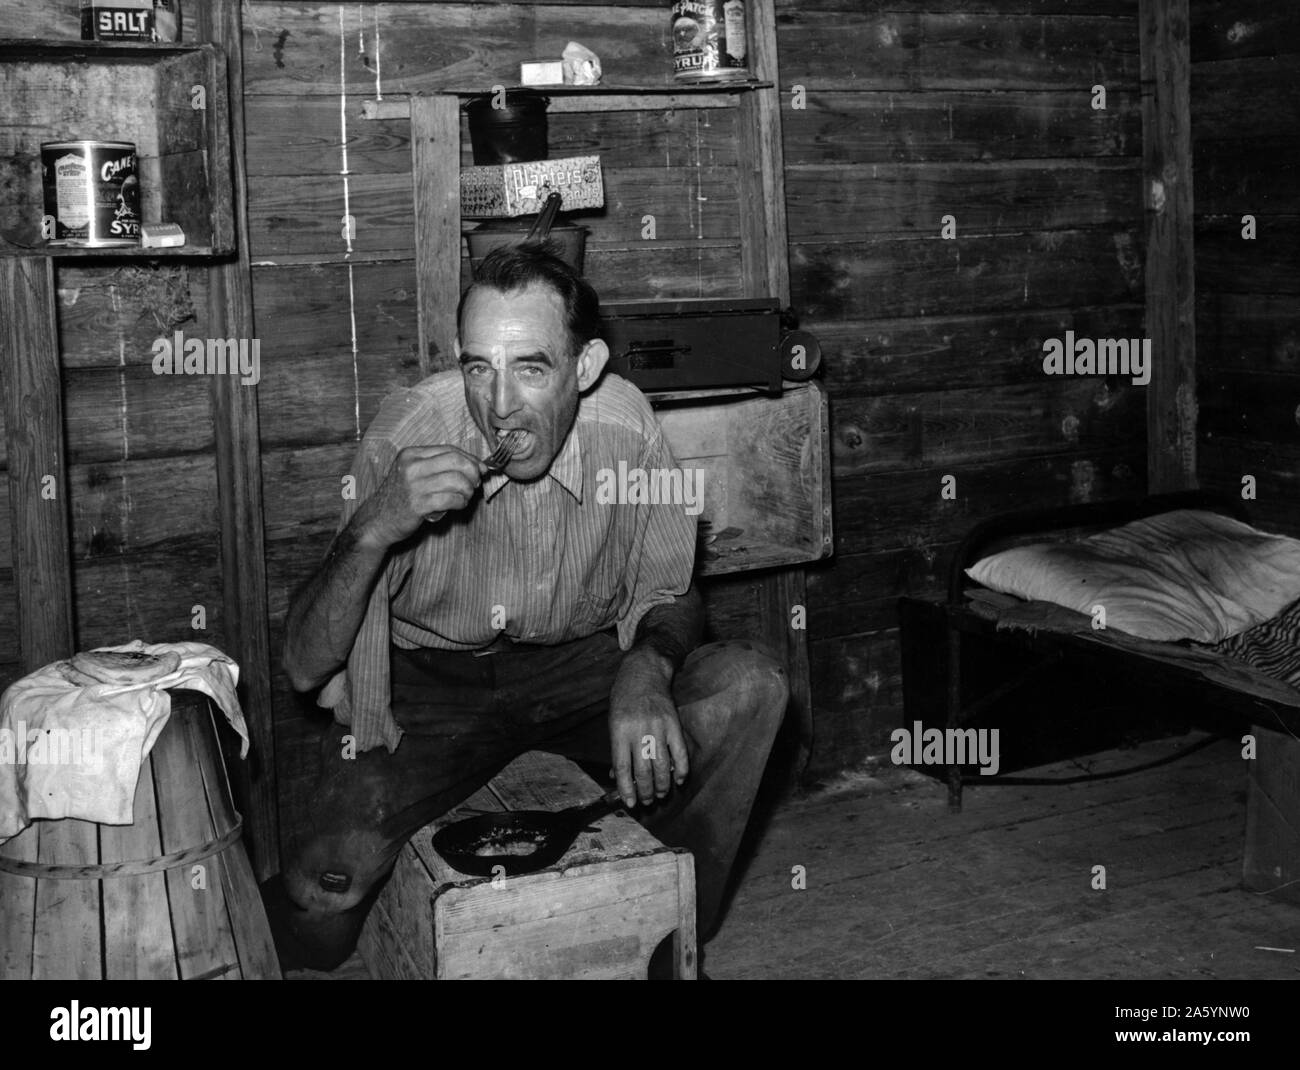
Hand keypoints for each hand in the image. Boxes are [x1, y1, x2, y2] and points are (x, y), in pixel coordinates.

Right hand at [365, 445, 485, 546]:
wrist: (378, 520)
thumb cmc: (402, 496)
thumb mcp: (414, 473)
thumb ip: (440, 467)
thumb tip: (477, 465)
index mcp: (411, 454)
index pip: (450, 450)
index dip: (470, 459)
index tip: (481, 469)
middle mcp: (411, 466)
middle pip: (456, 461)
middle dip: (472, 472)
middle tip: (475, 484)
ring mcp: (414, 486)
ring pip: (456, 480)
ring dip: (468, 490)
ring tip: (465, 497)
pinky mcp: (418, 505)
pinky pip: (451, 499)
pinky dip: (461, 502)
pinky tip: (458, 505)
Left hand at [608, 655, 688, 807]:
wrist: (644, 671)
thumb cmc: (624, 698)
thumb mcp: (613, 721)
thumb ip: (617, 749)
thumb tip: (617, 776)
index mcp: (619, 731)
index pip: (622, 767)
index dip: (626, 789)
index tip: (630, 803)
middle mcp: (638, 730)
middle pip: (643, 770)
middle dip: (646, 791)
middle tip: (647, 801)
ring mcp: (658, 727)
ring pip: (662, 766)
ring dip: (663, 785)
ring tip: (661, 794)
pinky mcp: (674, 723)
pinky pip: (680, 752)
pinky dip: (681, 770)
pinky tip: (679, 780)